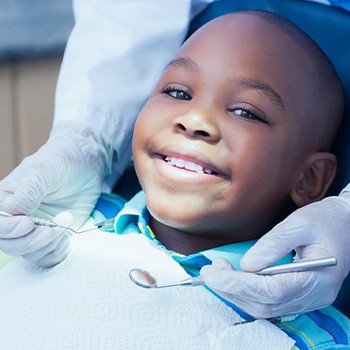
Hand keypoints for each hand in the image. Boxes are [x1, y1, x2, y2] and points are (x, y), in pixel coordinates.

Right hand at [0, 121, 112, 266]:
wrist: (86, 164)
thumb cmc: (61, 161)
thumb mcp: (44, 171)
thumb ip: (29, 192)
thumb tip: (11, 209)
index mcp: (6, 200)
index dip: (9, 229)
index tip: (28, 223)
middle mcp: (17, 219)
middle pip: (11, 244)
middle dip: (32, 241)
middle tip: (53, 229)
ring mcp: (36, 230)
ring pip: (30, 253)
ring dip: (49, 244)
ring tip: (65, 221)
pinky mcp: (53, 237)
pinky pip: (48, 257)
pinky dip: (57, 251)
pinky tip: (67, 235)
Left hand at [200, 192, 349, 317]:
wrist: (345, 224)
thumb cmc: (325, 221)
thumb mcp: (300, 223)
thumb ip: (274, 244)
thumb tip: (246, 265)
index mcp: (318, 278)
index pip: (271, 292)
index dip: (238, 285)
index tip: (213, 273)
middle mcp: (313, 296)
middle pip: (265, 304)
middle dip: (231, 289)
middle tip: (209, 271)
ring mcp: (307, 299)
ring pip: (264, 308)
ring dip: (235, 292)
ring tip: (217, 271)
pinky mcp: (299, 295)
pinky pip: (268, 302)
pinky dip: (246, 293)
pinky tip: (233, 278)